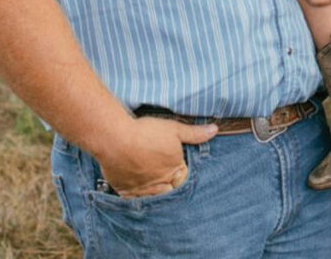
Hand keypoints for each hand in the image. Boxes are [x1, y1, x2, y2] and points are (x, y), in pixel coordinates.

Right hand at [95, 116, 217, 198]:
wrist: (116, 139)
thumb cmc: (146, 132)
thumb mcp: (174, 129)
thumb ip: (194, 133)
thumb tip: (214, 130)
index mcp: (174, 168)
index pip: (183, 178)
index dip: (182, 175)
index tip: (180, 172)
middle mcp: (161, 182)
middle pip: (170, 191)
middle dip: (171, 188)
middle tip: (169, 185)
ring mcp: (143, 189)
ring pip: (154, 198)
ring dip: (157, 196)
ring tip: (156, 192)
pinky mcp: (126, 191)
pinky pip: (135, 202)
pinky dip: (138, 200)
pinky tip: (138, 198)